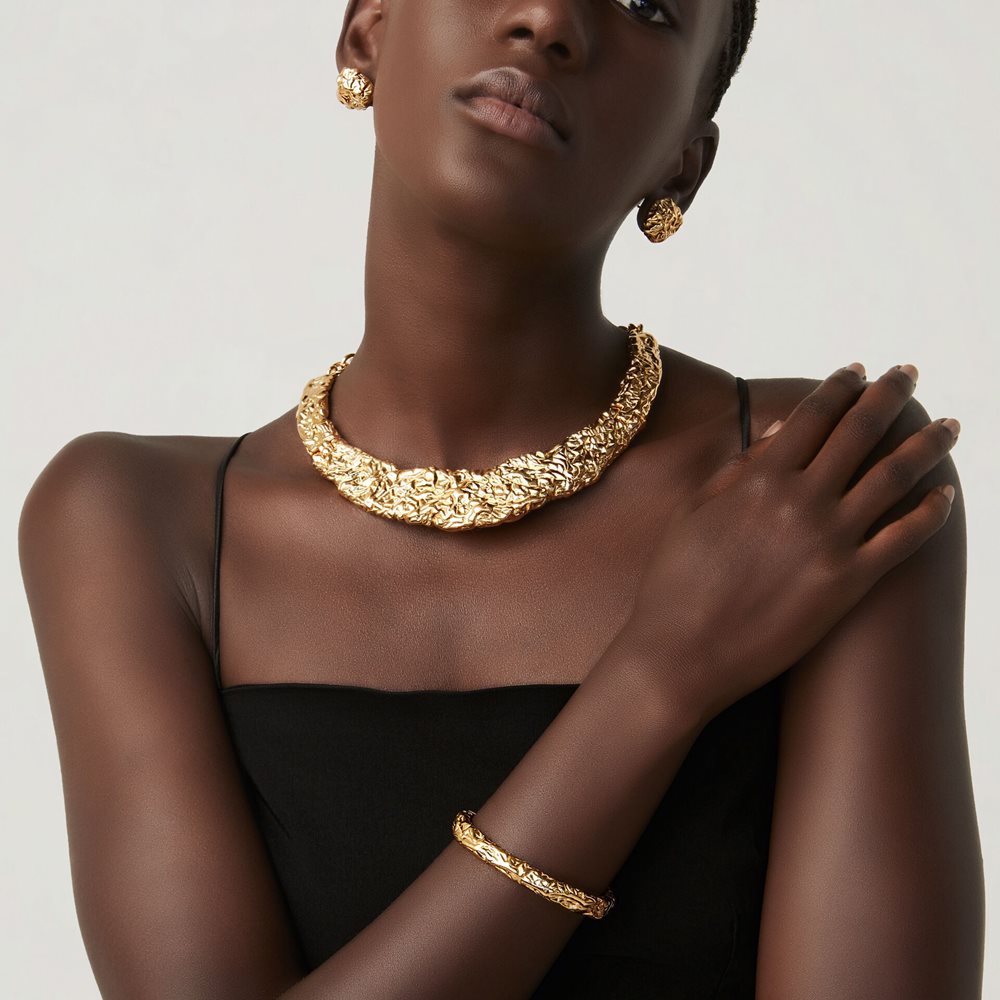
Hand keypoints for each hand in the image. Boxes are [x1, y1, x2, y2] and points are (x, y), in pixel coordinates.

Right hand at [624, 363, 958, 723]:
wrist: (682, 652)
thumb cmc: (676, 581)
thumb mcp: (696, 510)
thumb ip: (739, 467)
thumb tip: (779, 431)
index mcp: (760, 477)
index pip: (812, 415)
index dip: (839, 387)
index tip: (856, 370)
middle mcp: (801, 499)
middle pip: (860, 432)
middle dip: (888, 395)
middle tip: (907, 375)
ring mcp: (830, 540)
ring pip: (895, 476)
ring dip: (926, 444)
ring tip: (947, 426)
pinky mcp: (849, 583)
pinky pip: (906, 538)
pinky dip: (932, 511)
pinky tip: (945, 494)